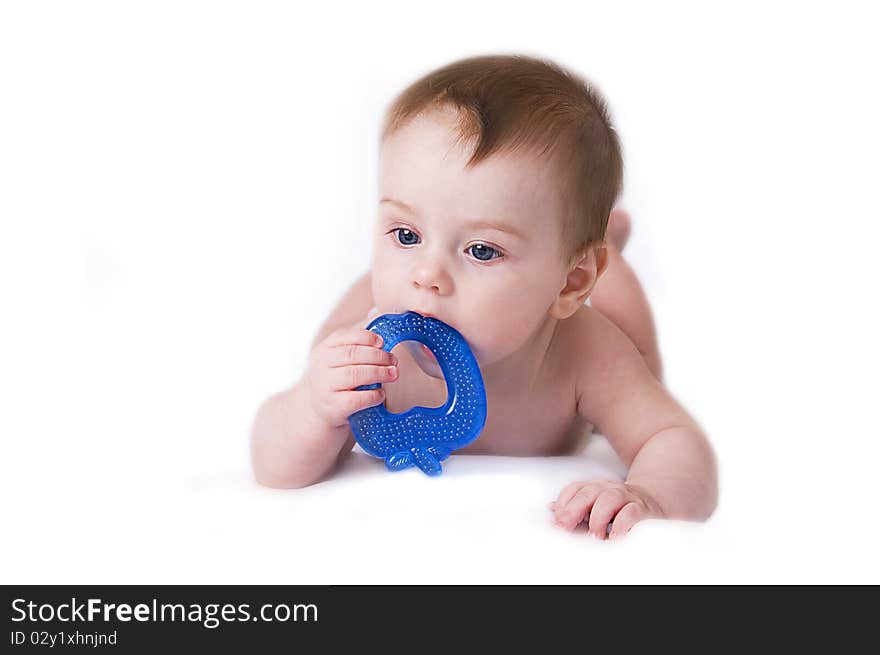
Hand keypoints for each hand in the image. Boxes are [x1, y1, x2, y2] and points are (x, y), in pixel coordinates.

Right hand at [305, 307, 397, 428]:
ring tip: (393, 373)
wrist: (316, 411)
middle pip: (353, 354)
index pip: (344, 337)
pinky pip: (357, 399)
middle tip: (393, 360)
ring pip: (355, 374)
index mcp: (324, 350)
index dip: (366, 338)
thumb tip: (383, 322)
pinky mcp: (334, 406)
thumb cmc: (335, 380)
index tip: (382, 342)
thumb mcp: (337, 359)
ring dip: (379, 372)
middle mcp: (321, 366)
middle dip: (378, 356)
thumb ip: (355, 344)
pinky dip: (373, 395)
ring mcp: (326, 386)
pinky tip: (381, 393)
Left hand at [549, 479, 663, 539]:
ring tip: (594, 536)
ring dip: (598, 518)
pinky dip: (621, 525)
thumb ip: (574, 506)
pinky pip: (631, 512)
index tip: (557, 524)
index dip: (563, 505)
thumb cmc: (617, 506)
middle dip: (573, 511)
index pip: (574, 489)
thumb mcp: (594, 503)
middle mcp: (608, 488)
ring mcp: (625, 496)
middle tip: (566, 530)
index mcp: (594, 486)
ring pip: (609, 499)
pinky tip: (614, 537)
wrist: (652, 499)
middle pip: (587, 493)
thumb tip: (550, 508)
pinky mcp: (641, 507)